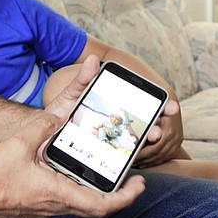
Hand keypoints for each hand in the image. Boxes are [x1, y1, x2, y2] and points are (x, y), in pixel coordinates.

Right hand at [0, 99, 144, 217]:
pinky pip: (68, 200)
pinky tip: (75, 174)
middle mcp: (56, 204)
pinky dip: (80, 190)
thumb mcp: (19, 145)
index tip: (139, 185)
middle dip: (119, 195)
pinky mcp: (40, 205)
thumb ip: (42, 127)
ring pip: (84, 204)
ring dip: (100, 192)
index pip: (101, 204)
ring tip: (109, 174)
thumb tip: (59, 115)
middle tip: (132, 180)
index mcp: (57, 192)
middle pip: (98, 207)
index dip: (125, 197)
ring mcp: (48, 207)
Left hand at [44, 54, 185, 168]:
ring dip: (146, 141)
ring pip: (135, 143)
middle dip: (156, 126)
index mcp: (114, 108)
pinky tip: (133, 155)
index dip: (161, 107)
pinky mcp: (104, 156)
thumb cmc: (61, 111)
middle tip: (159, 127)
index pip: (144, 107)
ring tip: (150, 137)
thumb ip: (83, 78)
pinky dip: (130, 157)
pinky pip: (121, 158)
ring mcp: (112, 141)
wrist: (45, 131)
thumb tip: (94, 59)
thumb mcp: (72, 94)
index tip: (171, 106)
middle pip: (144, 126)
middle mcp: (118, 125)